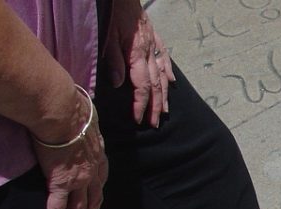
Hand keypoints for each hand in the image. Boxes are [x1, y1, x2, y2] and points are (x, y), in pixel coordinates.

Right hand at [33, 91, 107, 208]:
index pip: (100, 181)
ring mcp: (78, 180)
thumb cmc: (73, 108)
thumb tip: (86, 118)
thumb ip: (88, 126)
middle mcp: (92, 172)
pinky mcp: (60, 182)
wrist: (63, 111)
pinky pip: (56, 208)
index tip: (97, 205)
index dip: (98, 195)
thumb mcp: (89, 119)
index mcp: (99, 157)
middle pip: (93, 200)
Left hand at [105, 0, 173, 125]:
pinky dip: (169, 73)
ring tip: (165, 110)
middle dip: (155, 107)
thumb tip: (118, 84)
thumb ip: (114, 60)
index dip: (141, 104)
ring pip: (162, 76)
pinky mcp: (155, 38)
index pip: (142, 86)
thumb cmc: (114, 14)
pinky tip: (172, 83)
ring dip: (164, 95)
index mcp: (137, 55)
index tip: (139, 119)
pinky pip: (165, 59)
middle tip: (155, 123)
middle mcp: (150, 54)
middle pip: (155, 85)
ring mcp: (155, 46)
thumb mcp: (108, 36)